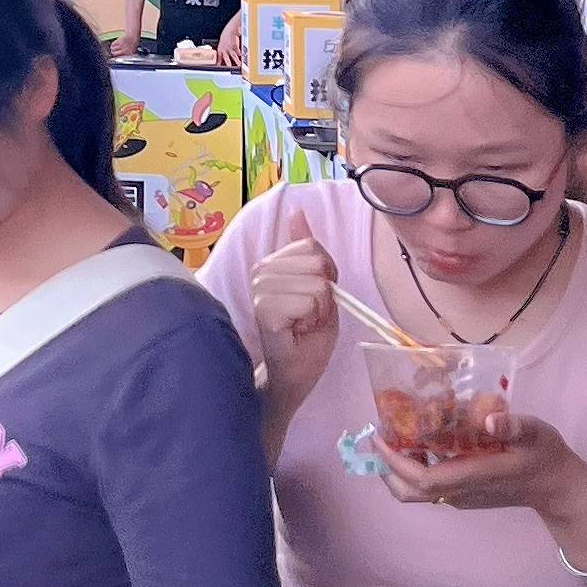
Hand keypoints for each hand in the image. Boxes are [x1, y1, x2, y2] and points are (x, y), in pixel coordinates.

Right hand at [246, 220, 343, 410]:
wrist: (294, 375)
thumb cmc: (306, 335)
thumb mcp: (316, 287)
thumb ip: (309, 252)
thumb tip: (297, 211)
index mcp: (271, 263)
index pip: (313, 246)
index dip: (326, 275)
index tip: (315, 299)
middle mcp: (260, 271)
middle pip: (317, 263)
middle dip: (325, 293)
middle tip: (308, 315)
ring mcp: (260, 291)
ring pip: (317, 285)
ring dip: (320, 310)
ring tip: (303, 324)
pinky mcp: (265, 311)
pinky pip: (310, 302)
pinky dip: (314, 320)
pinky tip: (299, 331)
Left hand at [368, 412, 585, 517]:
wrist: (558, 488)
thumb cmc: (546, 456)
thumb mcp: (537, 433)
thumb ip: (515, 426)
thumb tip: (490, 420)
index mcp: (475, 475)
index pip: (424, 479)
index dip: (395, 461)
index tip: (379, 435)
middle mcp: (462, 491)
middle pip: (410, 492)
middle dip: (386, 467)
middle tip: (377, 435)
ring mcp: (462, 497)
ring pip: (417, 493)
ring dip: (396, 469)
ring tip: (391, 435)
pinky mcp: (465, 496)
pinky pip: (430, 487)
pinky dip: (413, 469)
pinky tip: (417, 443)